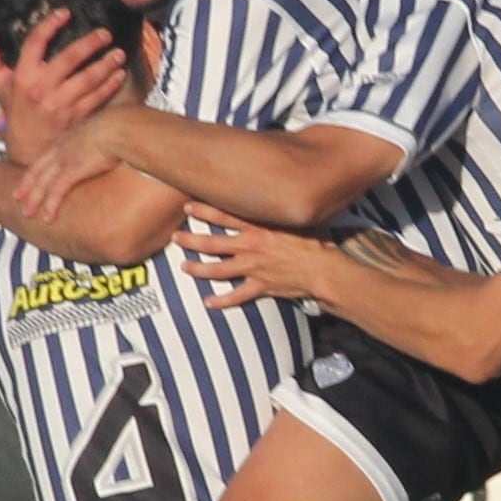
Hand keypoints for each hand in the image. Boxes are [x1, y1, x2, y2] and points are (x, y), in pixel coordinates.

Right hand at [0, 11, 128, 154]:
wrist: (26, 151)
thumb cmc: (16, 114)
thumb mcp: (1, 86)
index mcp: (23, 76)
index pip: (36, 42)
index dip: (51, 24)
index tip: (66, 13)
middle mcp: (41, 88)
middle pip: (70, 57)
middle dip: (91, 42)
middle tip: (105, 33)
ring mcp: (60, 104)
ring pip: (88, 78)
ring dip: (106, 64)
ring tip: (119, 53)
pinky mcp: (75, 118)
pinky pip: (97, 98)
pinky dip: (110, 85)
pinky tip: (119, 75)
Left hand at [7, 113, 129, 223]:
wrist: (122, 126)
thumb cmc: (121, 126)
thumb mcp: (105, 130)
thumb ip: (101, 139)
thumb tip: (108, 145)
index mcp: (69, 138)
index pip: (46, 156)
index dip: (36, 167)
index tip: (28, 177)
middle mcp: (62, 148)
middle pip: (38, 170)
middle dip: (26, 185)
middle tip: (16, 197)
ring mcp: (65, 160)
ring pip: (42, 183)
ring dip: (33, 200)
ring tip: (27, 213)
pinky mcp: (72, 171)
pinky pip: (56, 192)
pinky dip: (50, 205)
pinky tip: (47, 217)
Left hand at [173, 212, 335, 311]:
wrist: (324, 270)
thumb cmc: (316, 243)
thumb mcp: (297, 219)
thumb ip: (281, 211)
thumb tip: (280, 197)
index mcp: (259, 229)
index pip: (225, 216)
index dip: (204, 210)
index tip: (187, 205)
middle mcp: (251, 248)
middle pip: (213, 243)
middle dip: (191, 240)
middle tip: (176, 237)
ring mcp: (254, 269)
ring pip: (218, 270)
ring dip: (198, 269)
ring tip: (185, 268)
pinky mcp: (261, 287)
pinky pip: (236, 296)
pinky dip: (221, 301)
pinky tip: (208, 303)